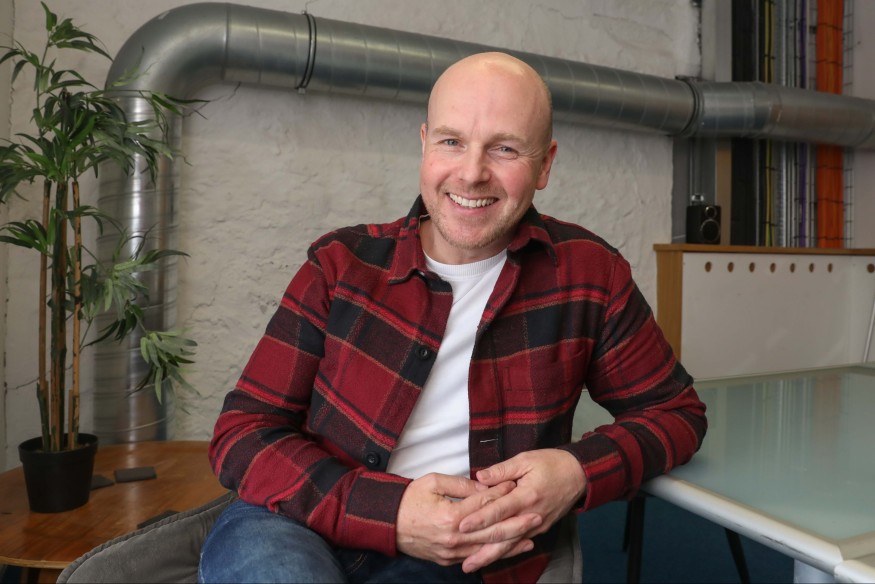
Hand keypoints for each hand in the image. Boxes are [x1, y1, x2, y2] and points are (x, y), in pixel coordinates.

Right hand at [396, 473, 541, 565]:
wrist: (387, 524)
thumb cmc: (408, 499)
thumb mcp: (432, 482)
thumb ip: (461, 484)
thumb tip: (484, 486)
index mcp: (450, 515)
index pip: (483, 503)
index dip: (501, 493)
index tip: (515, 484)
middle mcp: (453, 537)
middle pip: (492, 530)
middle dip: (516, 522)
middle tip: (536, 515)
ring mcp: (451, 551)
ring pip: (487, 547)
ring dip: (511, 542)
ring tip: (531, 536)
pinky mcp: (448, 560)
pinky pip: (475, 557)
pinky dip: (494, 553)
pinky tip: (508, 549)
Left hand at [457, 449, 586, 572]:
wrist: (579, 475)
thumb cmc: (552, 464)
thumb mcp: (526, 459)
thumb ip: (502, 470)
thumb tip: (479, 477)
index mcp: (527, 495)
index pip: (499, 510)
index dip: (480, 518)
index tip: (462, 526)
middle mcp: (532, 514)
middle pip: (504, 536)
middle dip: (482, 549)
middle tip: (463, 561)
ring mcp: (537, 525)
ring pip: (511, 544)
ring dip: (491, 557)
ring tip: (472, 565)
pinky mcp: (540, 529)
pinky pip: (519, 542)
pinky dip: (505, 552)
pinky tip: (491, 558)